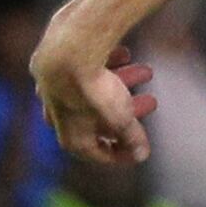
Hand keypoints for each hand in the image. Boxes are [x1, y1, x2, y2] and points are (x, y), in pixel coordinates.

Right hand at [34, 31, 158, 163]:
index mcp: (72, 138)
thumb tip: (141, 154)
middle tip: (151, 101)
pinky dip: (107, 65)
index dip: (123, 153)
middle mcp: (59, 116)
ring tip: (146, 72)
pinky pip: (86, 68)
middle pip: (100, 118)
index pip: (98, 153)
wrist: (68, 53)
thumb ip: (132, 137)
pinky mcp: (56, 65)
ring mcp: (55, 90)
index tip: (140, 147)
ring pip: (95, 89)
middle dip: (130, 110)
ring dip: (125, 82)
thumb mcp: (120, 119)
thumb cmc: (93, 92)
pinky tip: (124, 55)